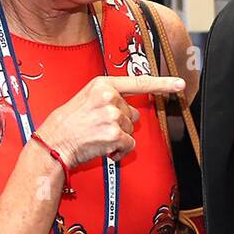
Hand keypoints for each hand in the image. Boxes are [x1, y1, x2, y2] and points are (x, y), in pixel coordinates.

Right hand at [39, 72, 183, 167]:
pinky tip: (104, 148)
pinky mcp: (115, 134)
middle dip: (120, 123)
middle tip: (99, 127)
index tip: (179, 84)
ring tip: (98, 137)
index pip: (138, 82)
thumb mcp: (86, 98)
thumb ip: (110, 99)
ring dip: (118, 138)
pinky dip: (119, 151)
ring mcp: (113, 116)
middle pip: (133, 114)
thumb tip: (132, 110)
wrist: (53, 142)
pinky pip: (129, 145)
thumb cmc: (68, 123)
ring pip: (131, 130)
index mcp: (102, 85)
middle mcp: (109, 97)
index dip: (162, 84)